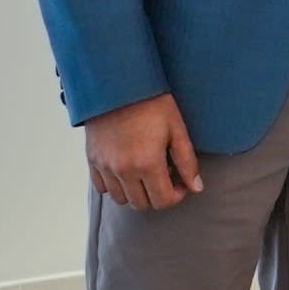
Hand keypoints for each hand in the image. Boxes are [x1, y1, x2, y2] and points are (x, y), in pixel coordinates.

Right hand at [84, 93, 203, 210]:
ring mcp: (104, 166)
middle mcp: (123, 170)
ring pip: (121, 199)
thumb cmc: (152, 104)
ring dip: (137, 193)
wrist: (119, 85)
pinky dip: (116, 186)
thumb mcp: (177, 130)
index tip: (181, 184)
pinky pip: (102, 187)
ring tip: (147, 173)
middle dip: (158, 196)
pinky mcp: (92, 160)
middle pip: (141, 204)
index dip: (176, 196)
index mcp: (147, 164)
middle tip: (166, 179)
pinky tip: (128, 170)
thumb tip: (196, 188)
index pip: (162, 201)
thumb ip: (187, 162)